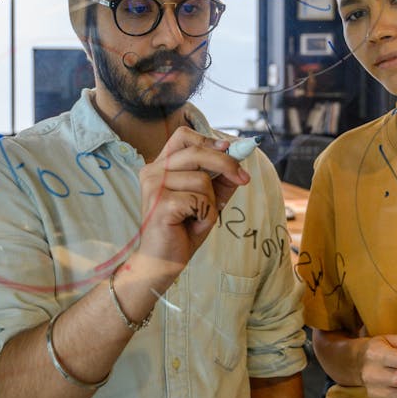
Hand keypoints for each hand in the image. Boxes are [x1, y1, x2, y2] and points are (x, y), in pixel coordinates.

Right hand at [136, 127, 248, 284]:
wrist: (163, 262)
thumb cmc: (182, 230)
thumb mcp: (207, 200)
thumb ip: (220, 180)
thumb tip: (239, 161)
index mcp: (160, 166)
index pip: (183, 135)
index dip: (208, 140)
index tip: (229, 149)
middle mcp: (152, 171)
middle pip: (197, 151)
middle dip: (226, 164)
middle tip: (244, 179)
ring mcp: (154, 186)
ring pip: (202, 179)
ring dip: (211, 203)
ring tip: (198, 217)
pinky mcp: (161, 203)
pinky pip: (200, 200)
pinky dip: (206, 215)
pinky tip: (192, 225)